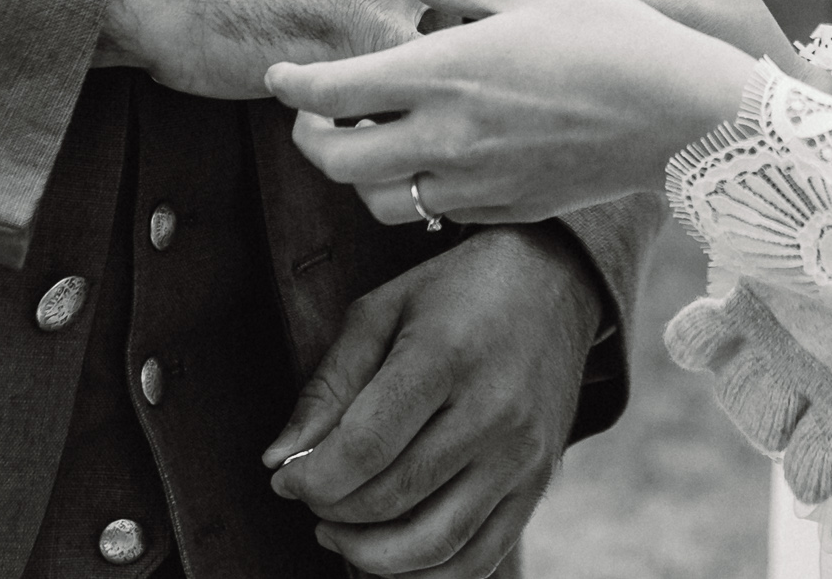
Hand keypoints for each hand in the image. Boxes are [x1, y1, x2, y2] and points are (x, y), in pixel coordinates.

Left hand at [261, 227, 601, 577]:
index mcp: (446, 355)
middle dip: (332, 509)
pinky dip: (424, 574)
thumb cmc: (456, 292)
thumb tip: (279, 460)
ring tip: (338, 529)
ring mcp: (521, 454)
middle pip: (392, 497)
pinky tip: (389, 551)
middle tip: (310, 494)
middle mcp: (493, 411)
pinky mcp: (538, 484)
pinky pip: (477, 560)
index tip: (285, 477)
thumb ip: (329, 384)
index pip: (365, 446)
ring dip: (369, 553)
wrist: (552, 282)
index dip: (312, 477)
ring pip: (433, 543)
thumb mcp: (382, 310)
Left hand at [267, 0, 757, 224]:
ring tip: (366, 140)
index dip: (291, 84)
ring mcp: (476, 182)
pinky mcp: (506, 208)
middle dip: (309, 138)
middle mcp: (448, 137)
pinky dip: (415, 190)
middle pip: (337, 159)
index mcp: (444, 73)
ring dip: (358, 174)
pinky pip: (434, 212)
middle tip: (311, 115)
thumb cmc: (613, 39)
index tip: (279, 74)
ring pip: (378, 199)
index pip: (331, 91)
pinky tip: (431, 157)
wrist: (680, 115)